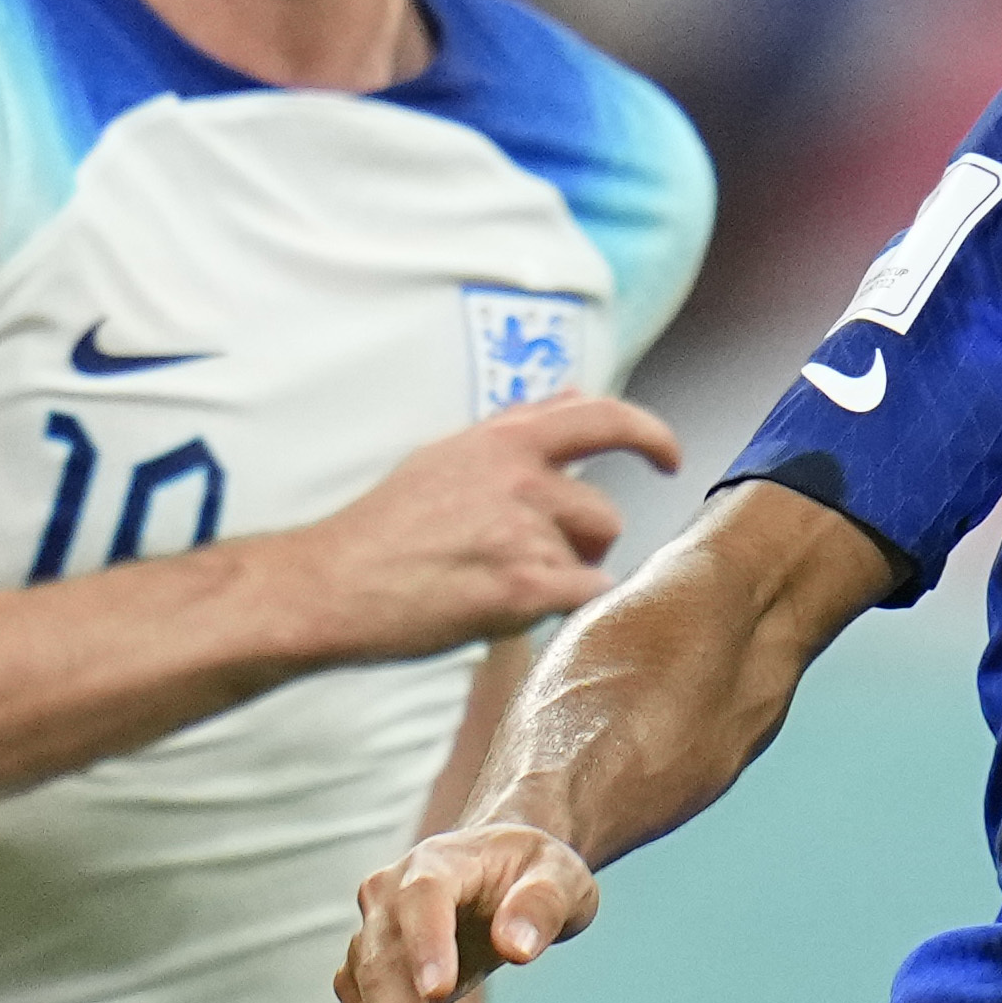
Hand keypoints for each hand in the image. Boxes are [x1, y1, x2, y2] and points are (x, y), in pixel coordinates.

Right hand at [275, 394, 682, 665]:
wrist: (332, 584)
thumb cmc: (383, 528)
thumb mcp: (448, 454)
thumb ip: (518, 426)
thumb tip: (576, 393)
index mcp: (503, 441)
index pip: (603, 417)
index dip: (650, 434)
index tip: (670, 456)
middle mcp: (520, 478)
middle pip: (604, 514)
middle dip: (581, 544)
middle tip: (527, 562)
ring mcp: (522, 532)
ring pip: (590, 560)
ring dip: (562, 577)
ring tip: (498, 584)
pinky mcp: (521, 586)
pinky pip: (581, 596)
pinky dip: (560, 609)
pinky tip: (510, 609)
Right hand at [342, 819, 603, 1002]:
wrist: (497, 869)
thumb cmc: (533, 872)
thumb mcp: (562, 877)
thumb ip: (543, 905)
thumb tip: (516, 949)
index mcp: (434, 866)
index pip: (420, 901)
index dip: (425, 945)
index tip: (438, 994)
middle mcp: (385, 903)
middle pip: (381, 974)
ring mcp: (370, 946)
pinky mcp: (370, 986)